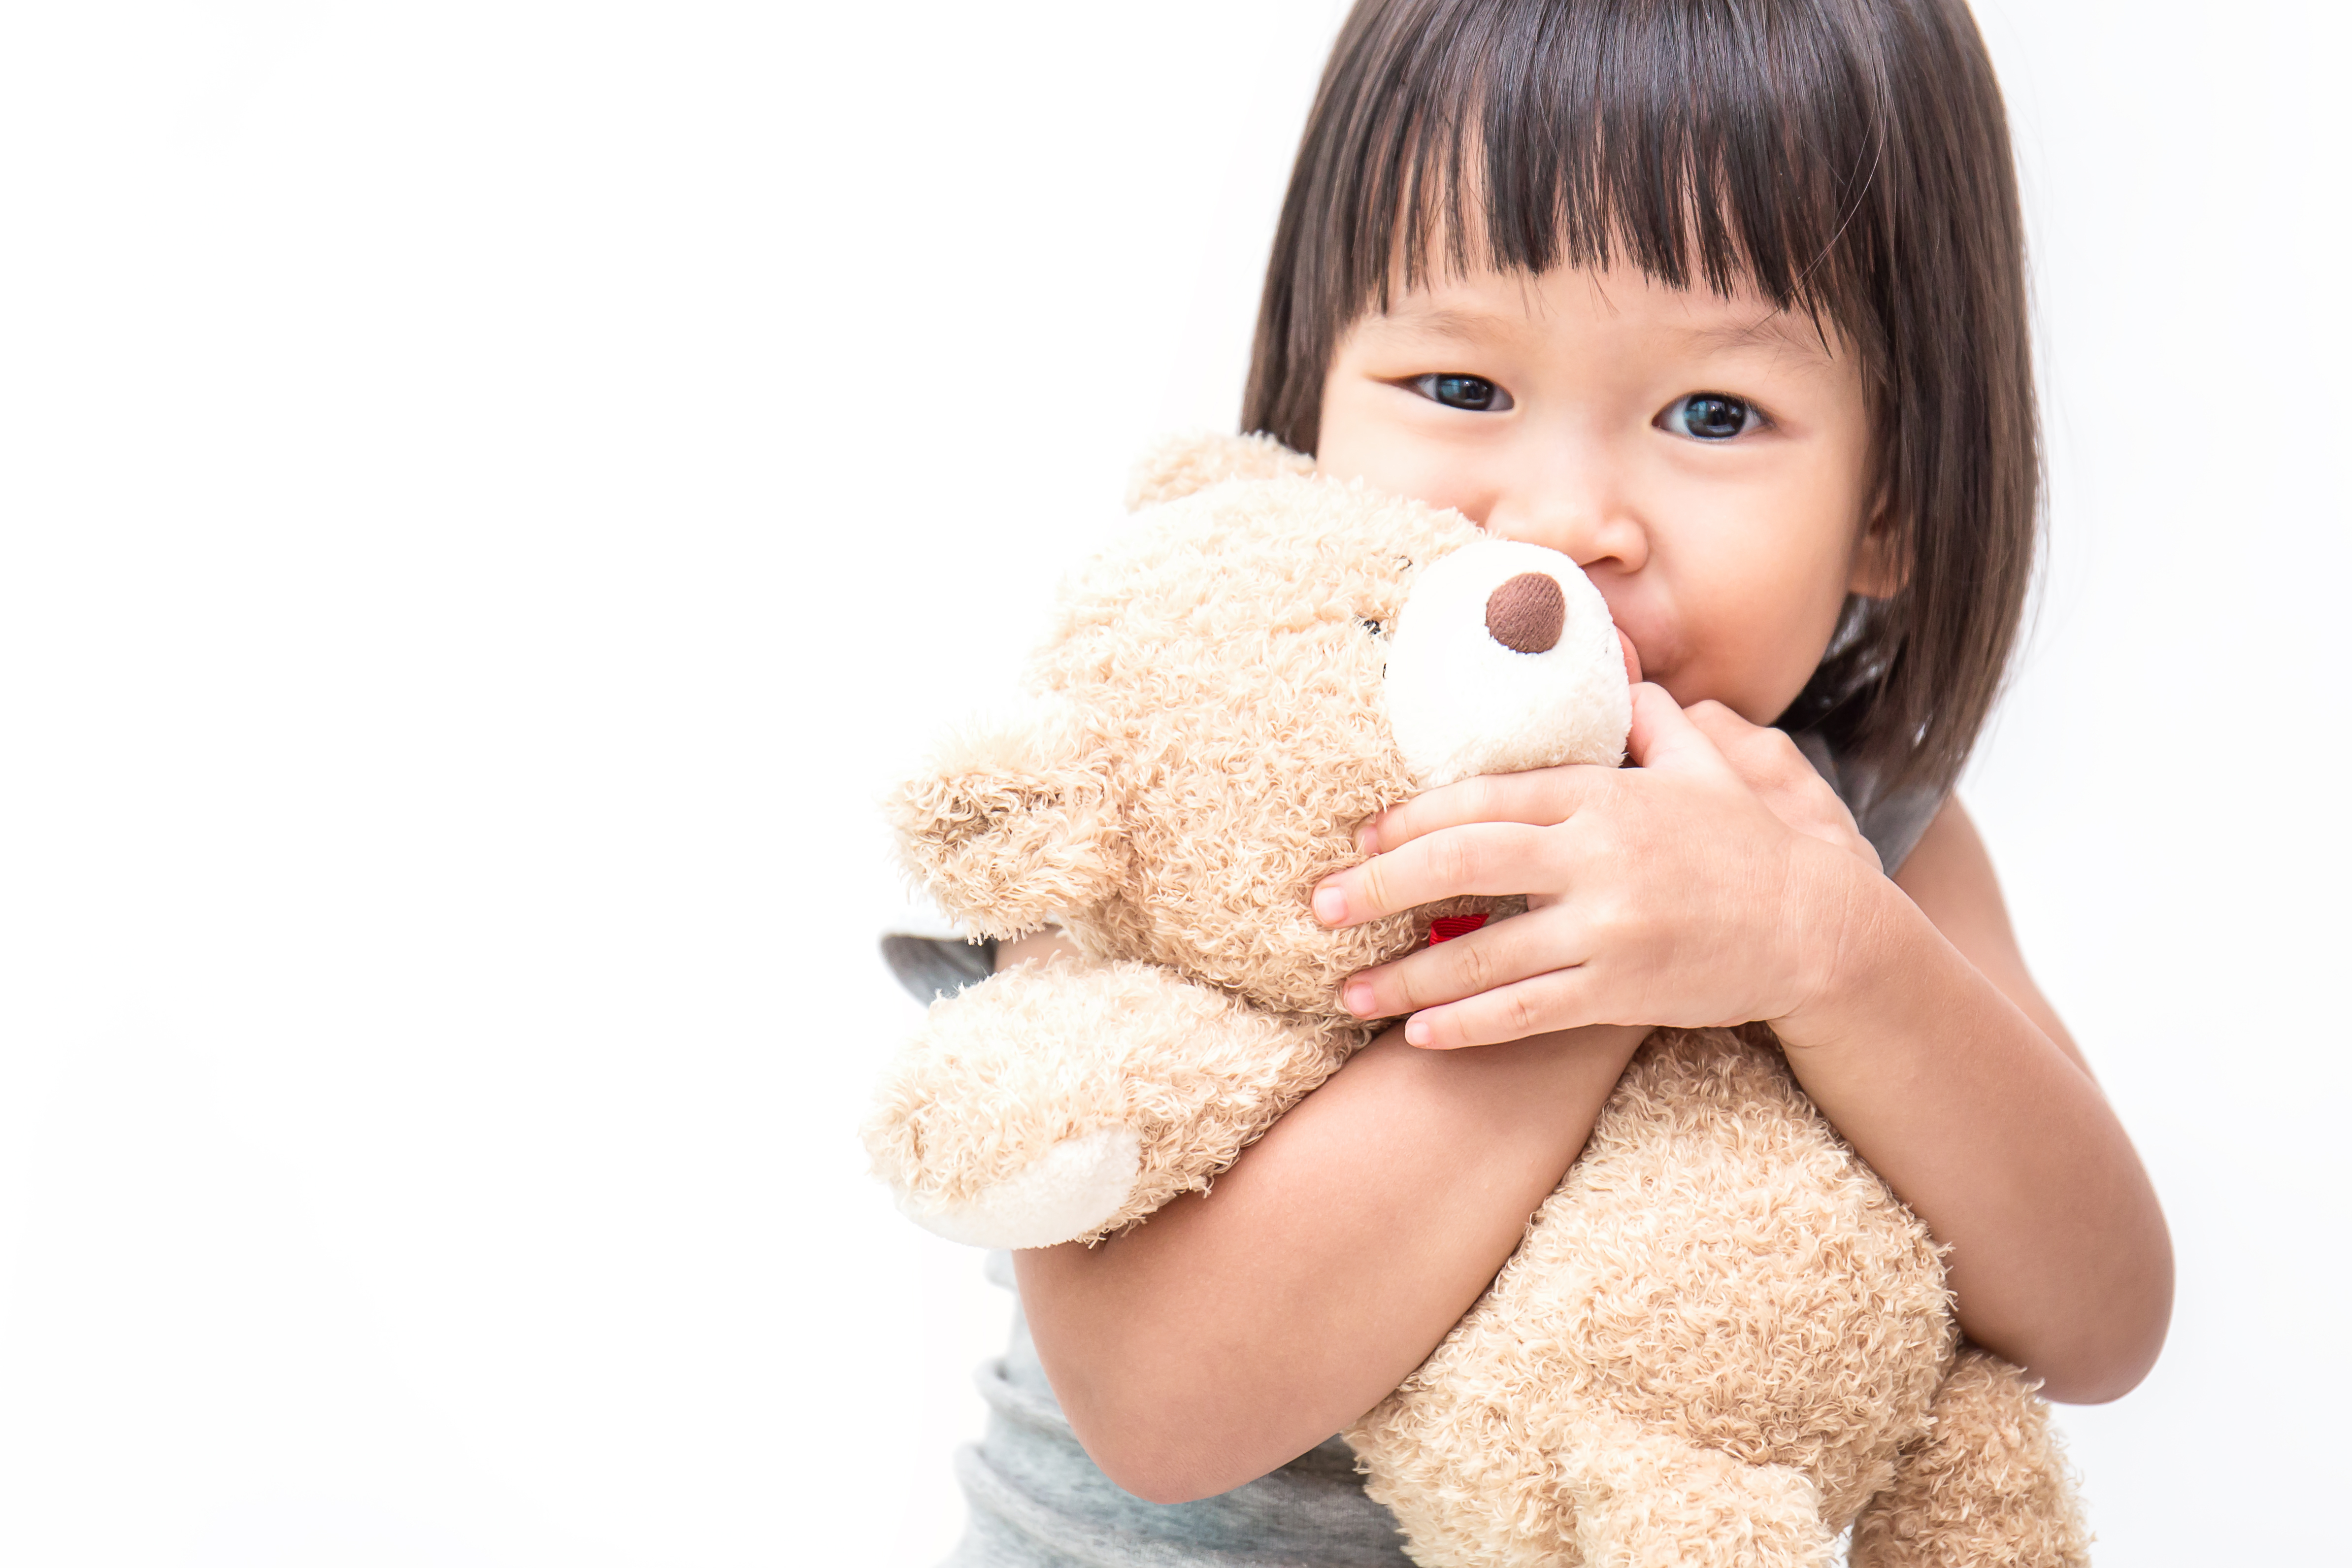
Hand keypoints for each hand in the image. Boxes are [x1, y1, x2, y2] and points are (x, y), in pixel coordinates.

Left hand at [1310, 685, 1884, 1048]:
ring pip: (1482, 952)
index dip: (1412, 817)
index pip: (1485, 797)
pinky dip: (1467, 1024)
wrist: (1820, 928)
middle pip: (1462, 864)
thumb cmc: (1752, 843)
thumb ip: (1651, 718)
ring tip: (1346, 989)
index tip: (1359, 835)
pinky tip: (1418, 1033)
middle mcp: (1597, 856)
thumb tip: (1619, 667)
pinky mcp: (1623, 990)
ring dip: (1405, 973)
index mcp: (1605, 795)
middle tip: (1319, 904)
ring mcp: (1609, 928)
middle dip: (1380, 885)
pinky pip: (1527, 1012)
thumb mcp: (1706, 764)